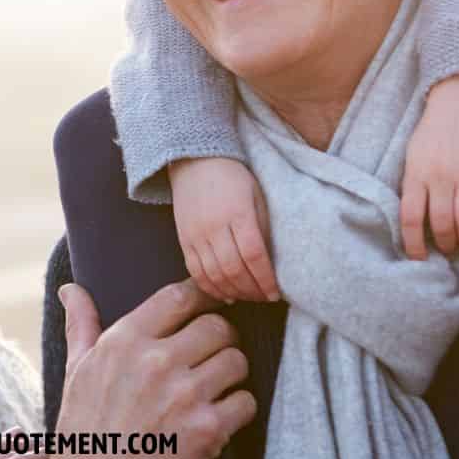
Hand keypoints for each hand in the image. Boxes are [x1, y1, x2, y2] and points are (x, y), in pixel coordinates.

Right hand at [48, 281, 255, 458]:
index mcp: (125, 341)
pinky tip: (218, 416)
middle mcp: (156, 362)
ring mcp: (184, 397)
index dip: (203, 296)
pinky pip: (245, 402)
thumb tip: (70, 288)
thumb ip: (82, 324)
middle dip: (220, 339)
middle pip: (218, 326)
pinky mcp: (206, 431)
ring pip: (237, 361)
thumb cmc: (85, 428)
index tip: (210, 304)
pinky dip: (238, 409)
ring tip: (216, 385)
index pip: (180, 296)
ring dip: (232, 373)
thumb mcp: (77, 370)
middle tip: (212, 353)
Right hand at [169, 157, 278, 301]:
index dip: (265, 279)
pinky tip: (226, 295)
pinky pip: (195, 272)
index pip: (254, 255)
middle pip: (234, 270)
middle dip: (252, 291)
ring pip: (214, 275)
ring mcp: (196, 235)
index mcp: (238, 213)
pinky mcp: (183, 240)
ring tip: (248, 297)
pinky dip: (211, 288)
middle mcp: (214, 226)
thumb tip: (270, 261)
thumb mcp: (257, 195)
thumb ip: (263, 227)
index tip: (276, 293)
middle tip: (264, 298)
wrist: (195, 161)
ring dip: (234, 292)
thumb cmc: (233, 177)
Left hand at [400, 66, 458, 258]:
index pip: (410, 218)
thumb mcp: (412, 155)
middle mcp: (439, 176)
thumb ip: (413, 185)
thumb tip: (414, 221)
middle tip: (448, 251)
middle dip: (445, 244)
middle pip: (442, 224)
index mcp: (416, 173)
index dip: (413, 244)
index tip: (418, 257)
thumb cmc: (433, 131)